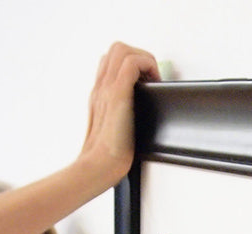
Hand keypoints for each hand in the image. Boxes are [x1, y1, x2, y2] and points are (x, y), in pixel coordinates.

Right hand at [78, 42, 159, 183]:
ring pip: (122, 49)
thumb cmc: (108, 156)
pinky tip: (153, 85)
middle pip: (116, 49)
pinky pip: (132, 62)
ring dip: (143, 59)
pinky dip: (147, 66)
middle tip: (150, 79)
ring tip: (152, 80)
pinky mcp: (117, 94)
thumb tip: (137, 118)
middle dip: (139, 56)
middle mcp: (101, 87)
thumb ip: (120, 118)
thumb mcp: (112, 132)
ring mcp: (107, 88)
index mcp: (99, 95)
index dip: (131, 64)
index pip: (111, 61)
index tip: (146, 83)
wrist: (98, 166)